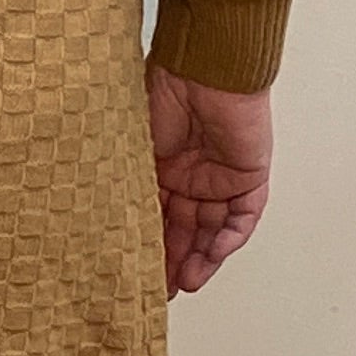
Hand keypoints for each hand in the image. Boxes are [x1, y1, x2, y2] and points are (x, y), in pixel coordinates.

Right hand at [147, 62, 274, 291]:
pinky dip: (228, 238)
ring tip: (186, 283)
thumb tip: (106, 221)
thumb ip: (132, 183)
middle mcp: (193, 174)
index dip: (150, 245)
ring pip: (214, 228)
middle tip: (162, 289)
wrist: (206, 66)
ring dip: (202, 257)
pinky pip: (243, 216)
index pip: (158, 216)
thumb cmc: (166, 90)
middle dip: (175, 260)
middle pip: (186, 228)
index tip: (138, 274)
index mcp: (163, 166)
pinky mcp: (250, 175)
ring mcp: (222, 176)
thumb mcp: (137, 147)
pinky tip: (211, 256)